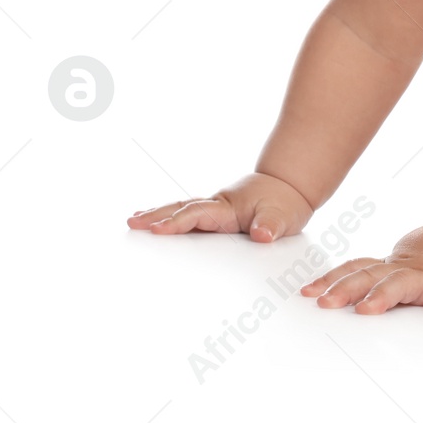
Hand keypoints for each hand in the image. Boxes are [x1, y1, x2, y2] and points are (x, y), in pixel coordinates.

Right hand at [126, 171, 315, 241]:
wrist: (291, 187)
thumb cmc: (286, 202)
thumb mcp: (284, 216)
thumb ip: (272, 225)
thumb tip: (262, 235)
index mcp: (228, 207)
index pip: (198, 214)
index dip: (177, 222)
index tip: (156, 229)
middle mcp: (218, 205)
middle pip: (181, 208)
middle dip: (156, 215)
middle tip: (131, 222)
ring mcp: (216, 208)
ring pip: (182, 209)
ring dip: (159, 213)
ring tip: (135, 219)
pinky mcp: (218, 214)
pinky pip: (190, 215)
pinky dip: (172, 217)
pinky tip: (160, 222)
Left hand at [301, 224, 422, 316]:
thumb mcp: (403, 270)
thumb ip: (377, 280)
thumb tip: (331, 299)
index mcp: (391, 269)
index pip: (356, 269)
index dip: (332, 278)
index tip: (307, 293)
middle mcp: (406, 270)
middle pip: (370, 276)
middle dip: (345, 288)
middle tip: (325, 302)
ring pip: (403, 283)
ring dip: (385, 295)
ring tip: (367, 309)